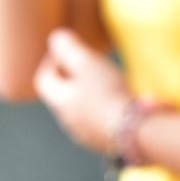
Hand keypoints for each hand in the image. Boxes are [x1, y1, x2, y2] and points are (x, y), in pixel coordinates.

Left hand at [33, 28, 129, 155]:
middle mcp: (69, 122)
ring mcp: (88, 135)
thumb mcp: (87, 63)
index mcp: (60, 103)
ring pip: (81, 110)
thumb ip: (68, 48)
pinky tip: (120, 100)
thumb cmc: (108, 94)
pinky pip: (99, 121)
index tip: (67, 49)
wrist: (136, 132)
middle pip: (62, 96)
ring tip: (107, 79)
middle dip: (71, 76)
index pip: (43, 80)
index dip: (50, 61)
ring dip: (88, 93)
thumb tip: (55, 37)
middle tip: (89, 61)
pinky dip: (103, 108)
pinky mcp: (107, 142)